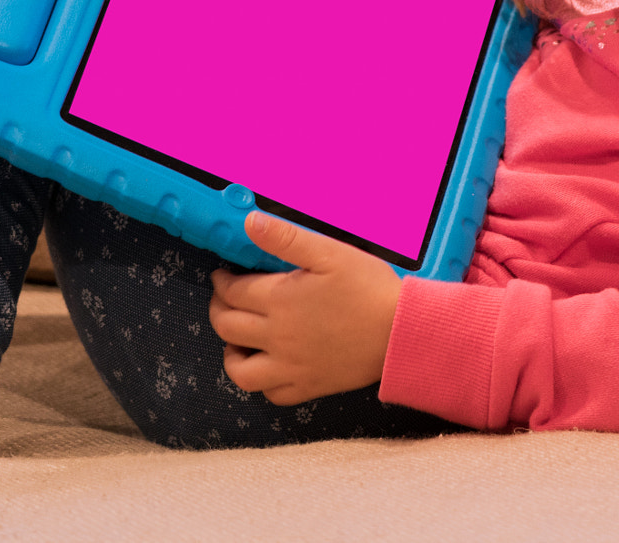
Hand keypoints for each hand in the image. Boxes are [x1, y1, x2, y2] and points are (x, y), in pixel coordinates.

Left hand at [208, 212, 402, 404]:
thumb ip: (287, 238)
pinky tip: (268, 367)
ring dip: (230, 354)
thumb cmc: (367, 287)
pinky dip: (261, 383)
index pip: (233, 293)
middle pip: (228, 328)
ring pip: (240, 372)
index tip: (222, 275)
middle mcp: (277, 338)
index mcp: (279, 301)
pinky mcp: (308, 387)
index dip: (222, 283)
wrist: (399, 332)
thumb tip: (250, 223)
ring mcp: (290, 368)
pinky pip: (271, 394)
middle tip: (225, 300)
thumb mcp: (329, 252)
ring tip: (237, 340)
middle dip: (218, 310)